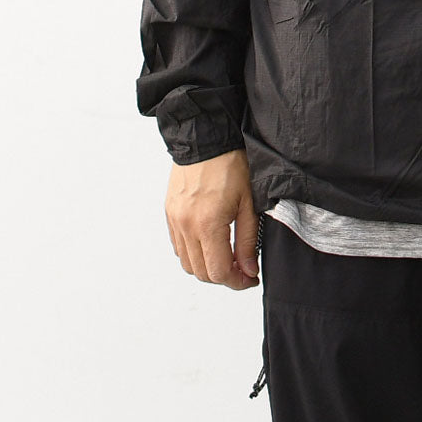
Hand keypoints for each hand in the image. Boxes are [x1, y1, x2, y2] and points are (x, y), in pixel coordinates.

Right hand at [164, 148, 259, 288]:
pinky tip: (211, 244)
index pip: (218, 272)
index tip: (251, 279)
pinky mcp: (169, 214)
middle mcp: (186, 226)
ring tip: (228, 257)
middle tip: (244, 270)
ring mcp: (174, 220)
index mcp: (207, 224)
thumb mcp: (249, 204)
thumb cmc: (231, 165)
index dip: (237, 282)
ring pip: (187, 263)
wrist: (206, 139)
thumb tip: (249, 270)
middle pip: (201, 273)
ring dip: (208, 267)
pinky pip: (178, 247)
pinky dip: (194, 254)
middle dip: (224, 278)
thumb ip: (248, 241)